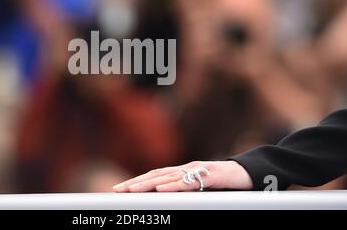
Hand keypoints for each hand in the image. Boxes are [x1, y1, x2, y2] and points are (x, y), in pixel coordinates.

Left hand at [113, 161, 252, 191]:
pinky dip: (173, 185)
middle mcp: (186, 169)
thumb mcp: (201, 189)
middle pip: (156, 175)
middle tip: (117, 190)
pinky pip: (189, 181)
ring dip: (147, 184)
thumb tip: (164, 199)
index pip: (155, 176)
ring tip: (131, 190)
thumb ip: (184, 192)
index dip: (137, 181)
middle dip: (135, 183)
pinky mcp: (210, 175)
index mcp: (183, 172)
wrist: (251, 172)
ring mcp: (198, 170)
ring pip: (168, 177)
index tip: (120, 189)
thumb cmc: (225, 182)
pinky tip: (160, 190)